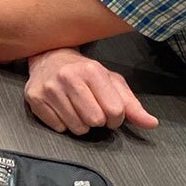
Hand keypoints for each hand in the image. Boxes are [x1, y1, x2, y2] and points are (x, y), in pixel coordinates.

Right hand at [25, 48, 158, 134]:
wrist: (49, 57)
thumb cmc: (83, 71)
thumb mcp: (111, 82)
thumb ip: (131, 105)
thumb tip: (151, 124)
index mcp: (91, 71)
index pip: (115, 111)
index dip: (116, 118)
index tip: (108, 111)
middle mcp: (68, 77)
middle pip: (95, 121)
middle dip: (97, 120)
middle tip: (91, 108)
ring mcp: (49, 88)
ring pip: (76, 128)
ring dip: (80, 124)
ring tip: (76, 108)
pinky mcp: (34, 98)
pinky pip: (58, 128)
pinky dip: (63, 124)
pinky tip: (62, 109)